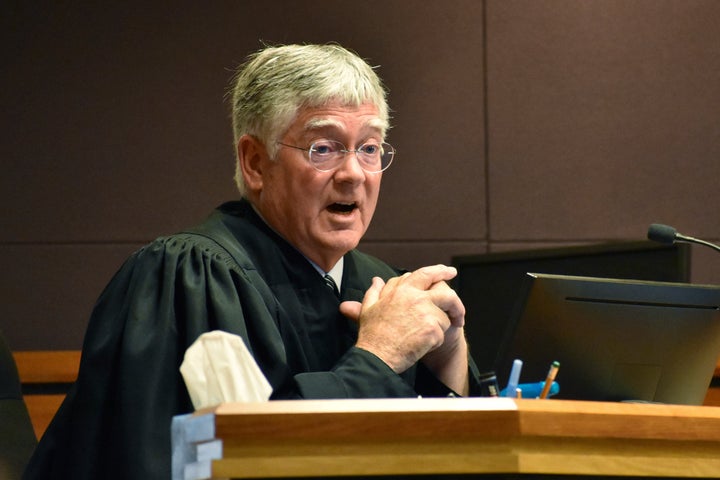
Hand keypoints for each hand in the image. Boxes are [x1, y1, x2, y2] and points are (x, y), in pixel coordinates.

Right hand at [339, 265, 467, 387]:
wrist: (377, 357)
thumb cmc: (372, 335)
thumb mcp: (368, 308)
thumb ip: (375, 291)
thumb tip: (377, 280)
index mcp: (402, 290)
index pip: (426, 274)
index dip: (440, 271)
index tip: (450, 272)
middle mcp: (416, 298)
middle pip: (447, 294)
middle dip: (456, 304)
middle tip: (459, 314)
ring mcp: (426, 313)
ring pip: (445, 317)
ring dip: (439, 328)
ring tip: (425, 337)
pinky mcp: (432, 330)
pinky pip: (442, 334)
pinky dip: (434, 342)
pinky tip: (421, 346)